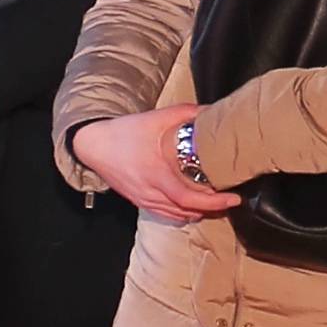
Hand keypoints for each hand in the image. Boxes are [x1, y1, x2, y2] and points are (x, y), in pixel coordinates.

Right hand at [70, 105, 241, 220]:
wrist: (94, 144)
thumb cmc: (123, 132)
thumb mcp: (155, 118)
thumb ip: (184, 113)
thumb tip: (210, 111)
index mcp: (156, 173)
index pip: (188, 197)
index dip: (213, 202)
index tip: (232, 198)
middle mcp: (150, 191)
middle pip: (186, 211)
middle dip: (211, 209)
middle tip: (229, 201)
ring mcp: (144, 199)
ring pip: (177, 215)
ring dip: (198, 212)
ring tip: (215, 204)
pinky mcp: (139, 201)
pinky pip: (165, 214)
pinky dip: (182, 213)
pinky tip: (191, 207)